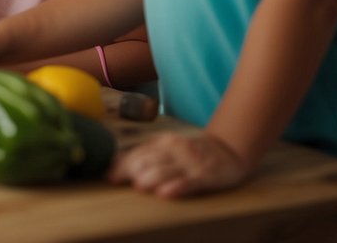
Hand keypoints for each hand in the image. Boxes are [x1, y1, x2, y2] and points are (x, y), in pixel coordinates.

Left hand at [108, 131, 251, 197]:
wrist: (228, 151)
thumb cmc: (191, 153)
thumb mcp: (168, 149)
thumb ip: (145, 155)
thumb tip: (115, 165)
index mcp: (162, 142)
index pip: (137, 154)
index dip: (121, 165)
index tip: (108, 176)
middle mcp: (174, 150)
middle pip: (147, 161)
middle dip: (131, 171)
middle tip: (118, 182)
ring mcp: (189, 163)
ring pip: (164, 170)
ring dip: (149, 178)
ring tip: (138, 186)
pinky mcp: (204, 176)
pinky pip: (187, 182)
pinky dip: (175, 187)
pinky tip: (164, 193)